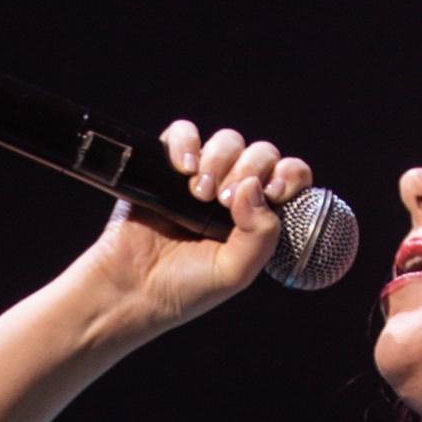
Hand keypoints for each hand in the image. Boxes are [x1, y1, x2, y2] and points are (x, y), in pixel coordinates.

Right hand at [74, 118, 315, 331]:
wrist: (132, 288)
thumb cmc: (184, 288)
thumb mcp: (235, 272)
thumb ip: (260, 234)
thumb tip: (254, 185)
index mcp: (257, 217)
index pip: (288, 178)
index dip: (288, 176)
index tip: (273, 192)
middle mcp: (233, 194)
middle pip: (260, 153)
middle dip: (248, 169)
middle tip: (225, 200)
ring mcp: (200, 177)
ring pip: (227, 141)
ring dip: (218, 161)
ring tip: (198, 194)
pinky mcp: (165, 167)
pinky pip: (183, 133)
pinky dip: (186, 143)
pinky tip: (182, 170)